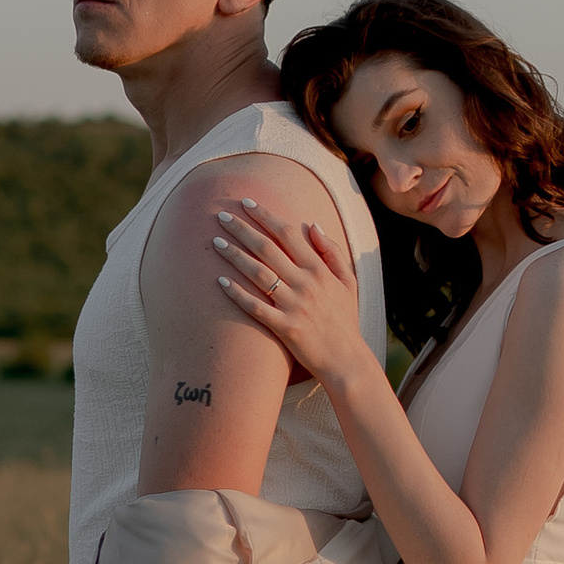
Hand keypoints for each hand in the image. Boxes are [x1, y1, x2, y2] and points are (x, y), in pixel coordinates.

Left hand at [212, 198, 368, 395]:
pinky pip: (256, 307)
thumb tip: (313, 224)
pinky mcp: (285, 328)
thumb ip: (331, 252)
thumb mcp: (347, 281)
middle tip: (222, 216)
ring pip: (258, 274)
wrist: (346, 360)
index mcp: (320, 270)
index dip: (266, 216)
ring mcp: (295, 306)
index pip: (288, 234)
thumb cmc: (345, 319)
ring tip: (216, 242)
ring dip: (235, 256)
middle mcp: (306, 284)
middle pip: (268, 249)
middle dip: (243, 229)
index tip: (247, 203)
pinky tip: (220, 282)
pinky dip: (237, 294)